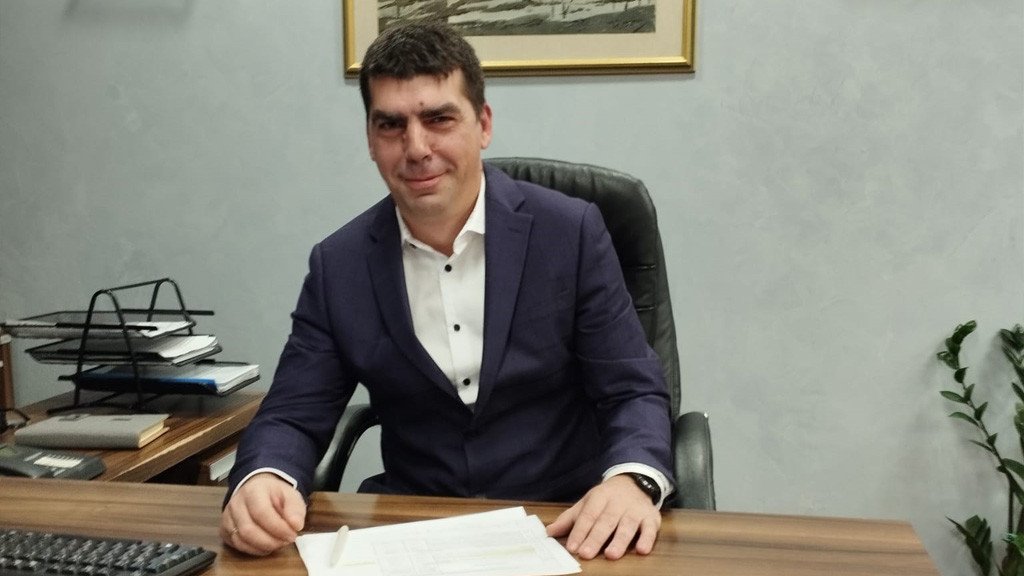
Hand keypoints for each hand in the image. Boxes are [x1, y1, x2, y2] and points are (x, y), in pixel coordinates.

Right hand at [221, 472, 306, 554]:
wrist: (256, 490)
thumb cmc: (274, 495)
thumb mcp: (290, 496)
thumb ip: (295, 509)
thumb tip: (296, 525)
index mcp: (253, 490)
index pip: (261, 512)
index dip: (277, 528)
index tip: (292, 534)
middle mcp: (235, 503)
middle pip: (248, 530)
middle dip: (271, 541)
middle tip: (286, 541)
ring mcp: (227, 517)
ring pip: (241, 540)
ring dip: (263, 547)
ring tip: (278, 543)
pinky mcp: (224, 530)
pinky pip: (237, 545)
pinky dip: (254, 550)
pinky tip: (266, 545)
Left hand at [545, 474, 661, 559]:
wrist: (634, 483)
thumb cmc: (606, 499)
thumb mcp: (587, 503)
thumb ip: (570, 519)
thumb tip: (549, 532)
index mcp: (599, 497)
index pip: (588, 515)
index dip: (580, 531)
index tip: (572, 547)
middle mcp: (617, 503)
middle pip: (606, 521)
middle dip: (596, 538)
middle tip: (586, 553)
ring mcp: (635, 510)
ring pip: (627, 525)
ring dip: (620, 540)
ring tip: (611, 554)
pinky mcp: (651, 517)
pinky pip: (650, 528)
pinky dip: (647, 539)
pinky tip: (642, 550)